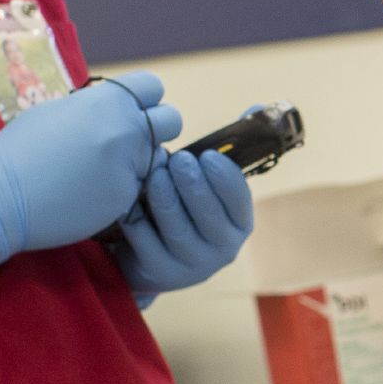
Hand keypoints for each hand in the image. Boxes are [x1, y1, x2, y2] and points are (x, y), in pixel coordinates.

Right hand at [0, 73, 182, 270]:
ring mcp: (130, 165)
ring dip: (141, 165)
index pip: (153, 86)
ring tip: (101, 173)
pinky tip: (89, 195)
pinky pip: (138, 190)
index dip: (145, 99)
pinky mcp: (126, 198)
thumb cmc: (20, 151)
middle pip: (172, 120)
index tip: (132, 112)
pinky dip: (122, 193)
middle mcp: (125, 129)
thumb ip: (96, 107)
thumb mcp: (58, 111)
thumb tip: (116, 106)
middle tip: (131, 144)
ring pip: (158, 161)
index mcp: (107, 100)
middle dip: (157, 130)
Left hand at [110, 146, 255, 305]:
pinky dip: (137, 218)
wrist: (153, 256)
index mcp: (239, 223)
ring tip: (154, 175)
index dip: (224, 176)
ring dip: (165, 198)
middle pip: (209, 215)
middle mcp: (224, 249)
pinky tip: (130, 201)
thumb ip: (224, 153)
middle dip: (192, 183)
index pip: (239, 200)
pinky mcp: (162, 274)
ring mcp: (193, 266)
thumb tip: (252, 109)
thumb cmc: (184, 207)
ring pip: (178, 230)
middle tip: (177, 160)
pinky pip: (147, 242)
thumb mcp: (206, 185)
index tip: (206, 155)